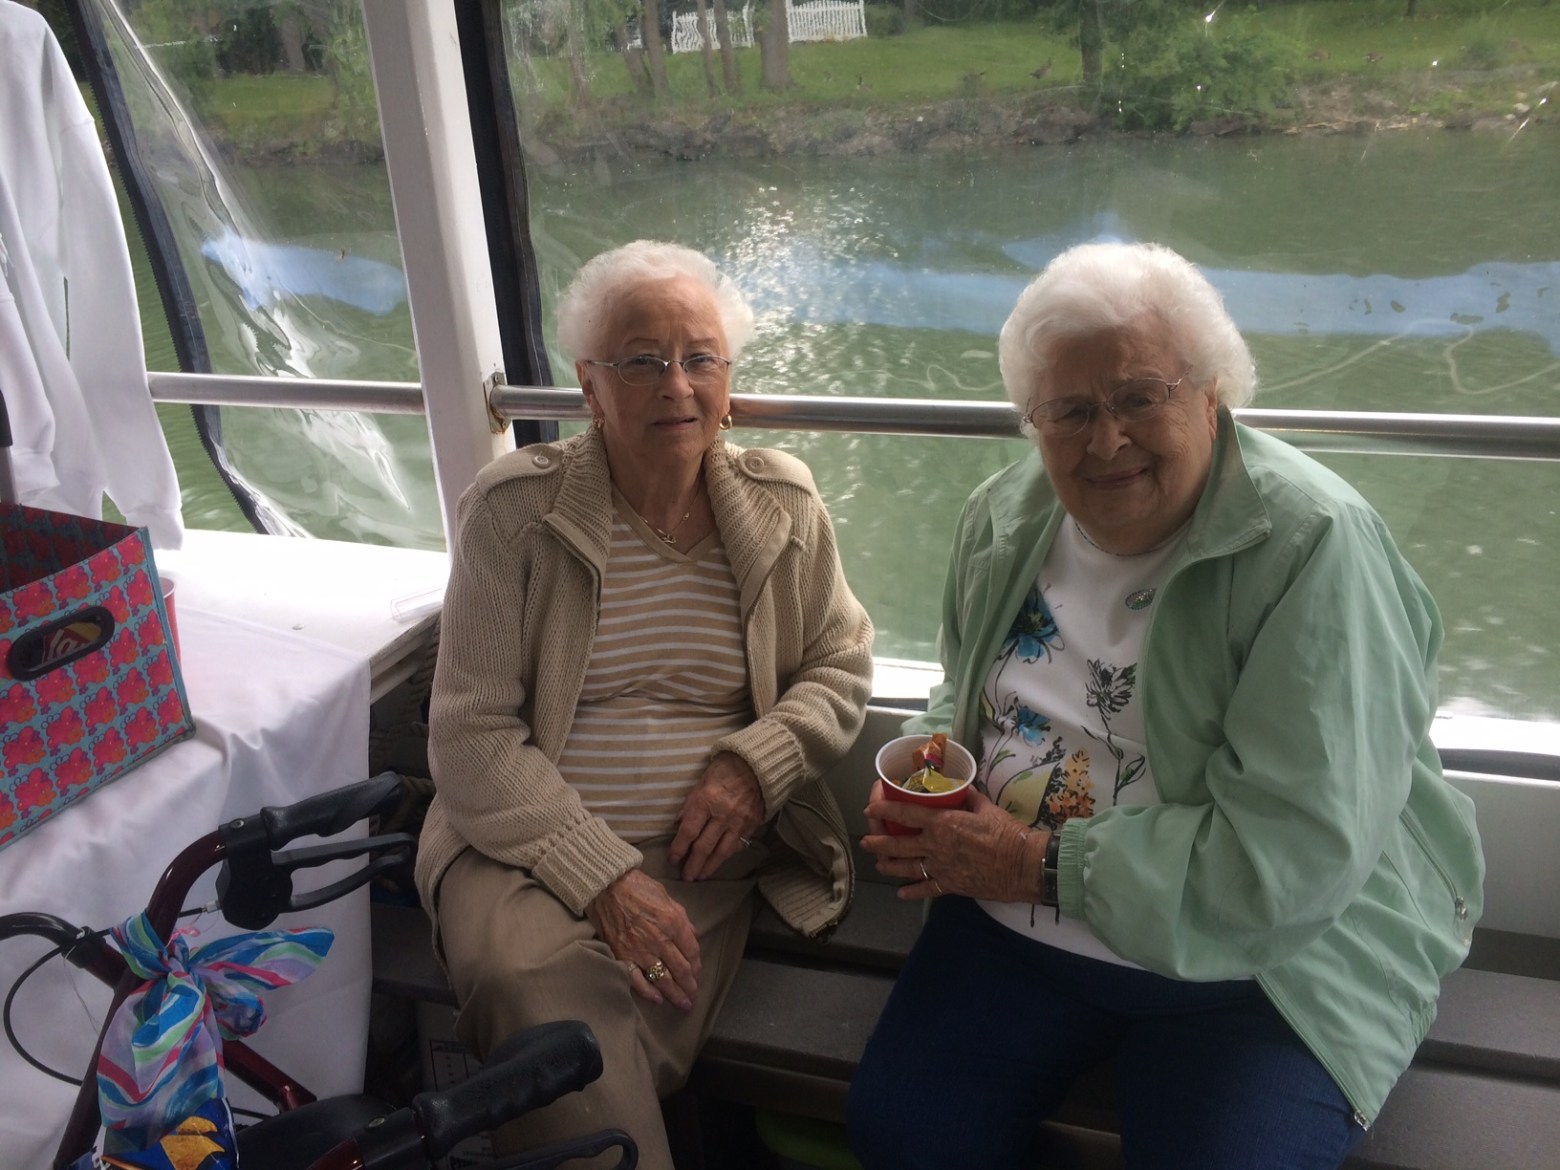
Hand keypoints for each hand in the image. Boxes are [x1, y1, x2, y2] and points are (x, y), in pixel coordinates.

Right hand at [586, 869, 700, 1009]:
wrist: (606, 886)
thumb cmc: (637, 886)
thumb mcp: (667, 897)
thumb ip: (682, 918)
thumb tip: (693, 935)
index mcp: (673, 923)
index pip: (691, 951)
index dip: (697, 965)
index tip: (697, 973)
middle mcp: (659, 940)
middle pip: (680, 970)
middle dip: (689, 985)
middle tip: (693, 996)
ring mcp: (640, 950)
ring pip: (663, 979)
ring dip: (675, 994)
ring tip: (683, 1004)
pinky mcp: (622, 956)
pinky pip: (636, 980)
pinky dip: (648, 992)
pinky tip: (657, 1000)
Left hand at [671, 751, 765, 881]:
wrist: (755, 764)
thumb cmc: (723, 770)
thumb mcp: (699, 783)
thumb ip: (689, 806)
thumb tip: (679, 825)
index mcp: (705, 801)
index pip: (689, 832)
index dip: (679, 848)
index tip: (672, 859)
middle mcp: (722, 814)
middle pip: (704, 847)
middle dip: (693, 865)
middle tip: (686, 878)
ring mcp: (739, 821)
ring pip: (722, 852)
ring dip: (710, 867)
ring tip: (701, 877)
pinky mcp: (751, 825)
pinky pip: (737, 845)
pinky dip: (727, 856)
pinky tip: (719, 862)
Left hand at [861, 785, 1044, 902]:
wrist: (1023, 866)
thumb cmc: (1007, 833)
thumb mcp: (986, 808)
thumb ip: (968, 797)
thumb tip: (961, 788)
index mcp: (943, 823)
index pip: (905, 814)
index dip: (884, 809)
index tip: (871, 808)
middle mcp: (936, 846)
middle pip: (897, 845)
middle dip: (877, 842)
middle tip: (867, 840)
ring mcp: (941, 868)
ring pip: (906, 868)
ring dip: (888, 865)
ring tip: (878, 863)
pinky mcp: (951, 886)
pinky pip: (926, 889)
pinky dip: (911, 891)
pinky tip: (901, 892)